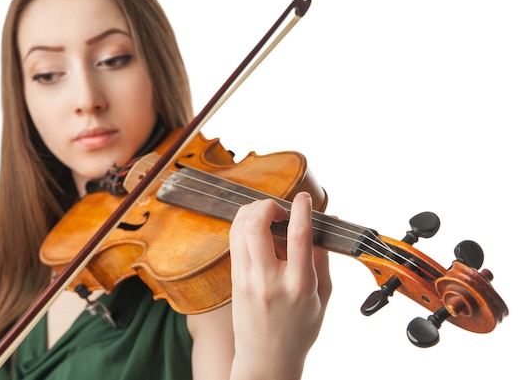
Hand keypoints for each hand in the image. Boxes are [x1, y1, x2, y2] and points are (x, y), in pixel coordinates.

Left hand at [229, 192, 329, 378]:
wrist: (267, 359)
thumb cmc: (298, 331)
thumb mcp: (322, 297)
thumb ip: (322, 259)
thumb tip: (322, 227)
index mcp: (299, 285)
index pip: (298, 237)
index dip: (301, 209)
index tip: (304, 197)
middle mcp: (269, 280)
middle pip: (256, 226)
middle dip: (266, 205)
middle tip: (279, 208)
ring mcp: (247, 280)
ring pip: (239, 230)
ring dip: (252, 212)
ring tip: (267, 215)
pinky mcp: (233, 281)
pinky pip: (235, 243)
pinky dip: (244, 227)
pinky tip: (257, 229)